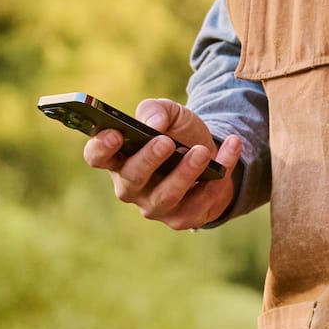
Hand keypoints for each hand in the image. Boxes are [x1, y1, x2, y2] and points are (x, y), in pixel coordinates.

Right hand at [81, 99, 241, 230]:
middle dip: (149, 160)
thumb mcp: (168, 113)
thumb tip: (154, 124)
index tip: (114, 134)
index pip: (97, 157)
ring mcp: (155, 206)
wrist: (210, 155)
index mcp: (118, 158)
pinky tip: (231, 148)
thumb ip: (156, 110)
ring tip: (202, 151)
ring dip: (185, 173)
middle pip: (132, 179)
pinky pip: (201, 201)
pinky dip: (221, 174)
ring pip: (166, 196)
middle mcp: (131, 186)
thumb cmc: (178, 133)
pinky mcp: (183, 218)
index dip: (101, 147)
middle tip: (166, 142)